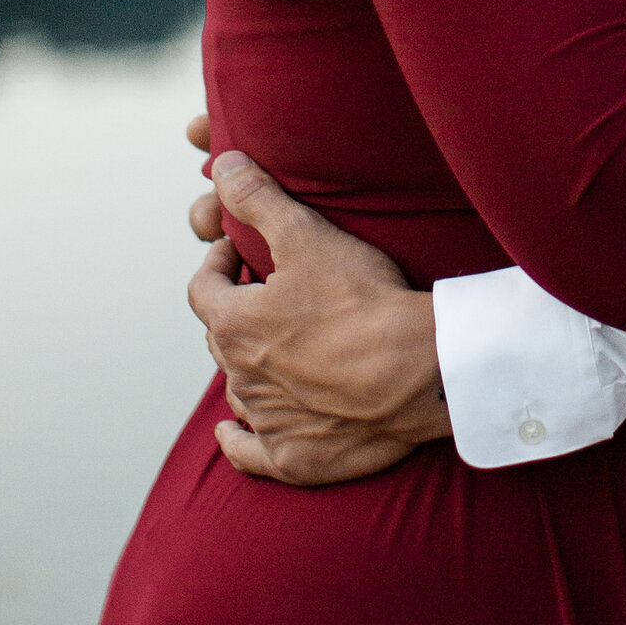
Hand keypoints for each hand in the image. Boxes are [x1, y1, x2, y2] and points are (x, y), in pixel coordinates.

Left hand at [183, 133, 451, 487]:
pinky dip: (241, 442)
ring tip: (274, 348)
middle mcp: (242, 377)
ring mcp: (268, 421)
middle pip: (221, 338)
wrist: (422, 371)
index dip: (217, 264)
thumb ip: (259, 199)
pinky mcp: (296, 457)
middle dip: (237, 311)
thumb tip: (222, 166)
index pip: (203, 287)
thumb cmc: (365, 302)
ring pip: (241, 389)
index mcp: (234, 324)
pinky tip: (234, 434)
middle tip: (266, 293)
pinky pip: (252, 453)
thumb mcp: (307, 235)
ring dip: (248, 367)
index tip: (236, 252)